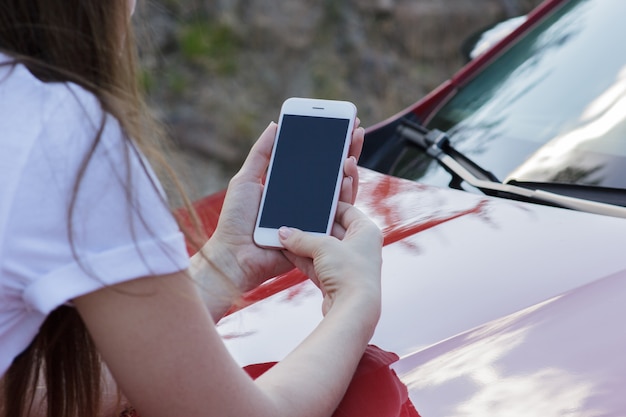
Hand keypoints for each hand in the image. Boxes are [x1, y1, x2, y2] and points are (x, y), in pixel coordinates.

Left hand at [201, 119, 364, 293]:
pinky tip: (347, 177)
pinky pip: (337, 214)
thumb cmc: (236, 220)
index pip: (314, 162)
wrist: (235, 255)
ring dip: (349, 170)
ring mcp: (313, 217)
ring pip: (339, 192)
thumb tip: (276, 125)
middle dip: (346, 150)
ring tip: (351, 151)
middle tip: (354, 129)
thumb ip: (261, 154)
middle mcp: (305, 201)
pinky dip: (345, 194)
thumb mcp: (246, 180)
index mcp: (289, 187)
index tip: (339, 123)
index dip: (327, 144)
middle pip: (332, 173)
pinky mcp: (319, 234)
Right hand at [277, 202, 382, 316]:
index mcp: (367, 231)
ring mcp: (348, 265)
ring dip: (303, 244)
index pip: (346, 210)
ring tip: (283, 235)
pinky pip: (316, 264)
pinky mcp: (336, 280)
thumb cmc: (349, 273)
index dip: (327, 206)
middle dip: (311, 227)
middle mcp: (360, 246)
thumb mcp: (323, 247)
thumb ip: (302, 238)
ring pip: (322, 248)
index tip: (310, 203)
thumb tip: (283, 233)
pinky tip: (286, 251)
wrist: (353, 310)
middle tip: (292, 219)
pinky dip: (302, 258)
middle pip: (332, 230)